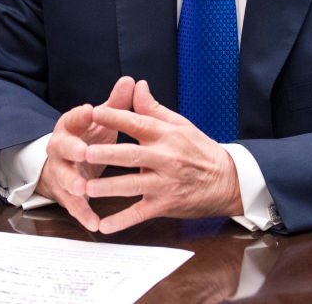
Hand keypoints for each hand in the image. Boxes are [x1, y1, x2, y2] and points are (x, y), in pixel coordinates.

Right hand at [36, 75, 135, 230]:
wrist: (67, 163)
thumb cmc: (89, 136)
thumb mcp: (101, 120)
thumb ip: (116, 104)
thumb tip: (131, 80)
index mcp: (70, 126)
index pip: (73, 117)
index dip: (80, 115)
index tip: (90, 111)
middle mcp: (61, 148)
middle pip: (62, 147)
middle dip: (72, 149)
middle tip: (84, 151)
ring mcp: (60, 172)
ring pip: (63, 177)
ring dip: (73, 182)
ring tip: (84, 188)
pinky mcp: (65, 194)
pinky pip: (73, 206)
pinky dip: (83, 214)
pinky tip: (95, 223)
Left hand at [83, 79, 243, 233]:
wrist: (227, 181)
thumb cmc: (200, 150)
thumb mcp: (180, 125)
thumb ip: (153, 108)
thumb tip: (137, 85)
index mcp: (167, 136)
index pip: (138, 123)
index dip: (116, 117)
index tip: (94, 112)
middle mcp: (165, 159)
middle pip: (132, 155)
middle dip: (108, 154)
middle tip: (85, 152)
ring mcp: (164, 184)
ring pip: (133, 186)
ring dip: (110, 187)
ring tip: (87, 188)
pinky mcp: (165, 205)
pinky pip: (140, 214)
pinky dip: (122, 221)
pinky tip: (103, 226)